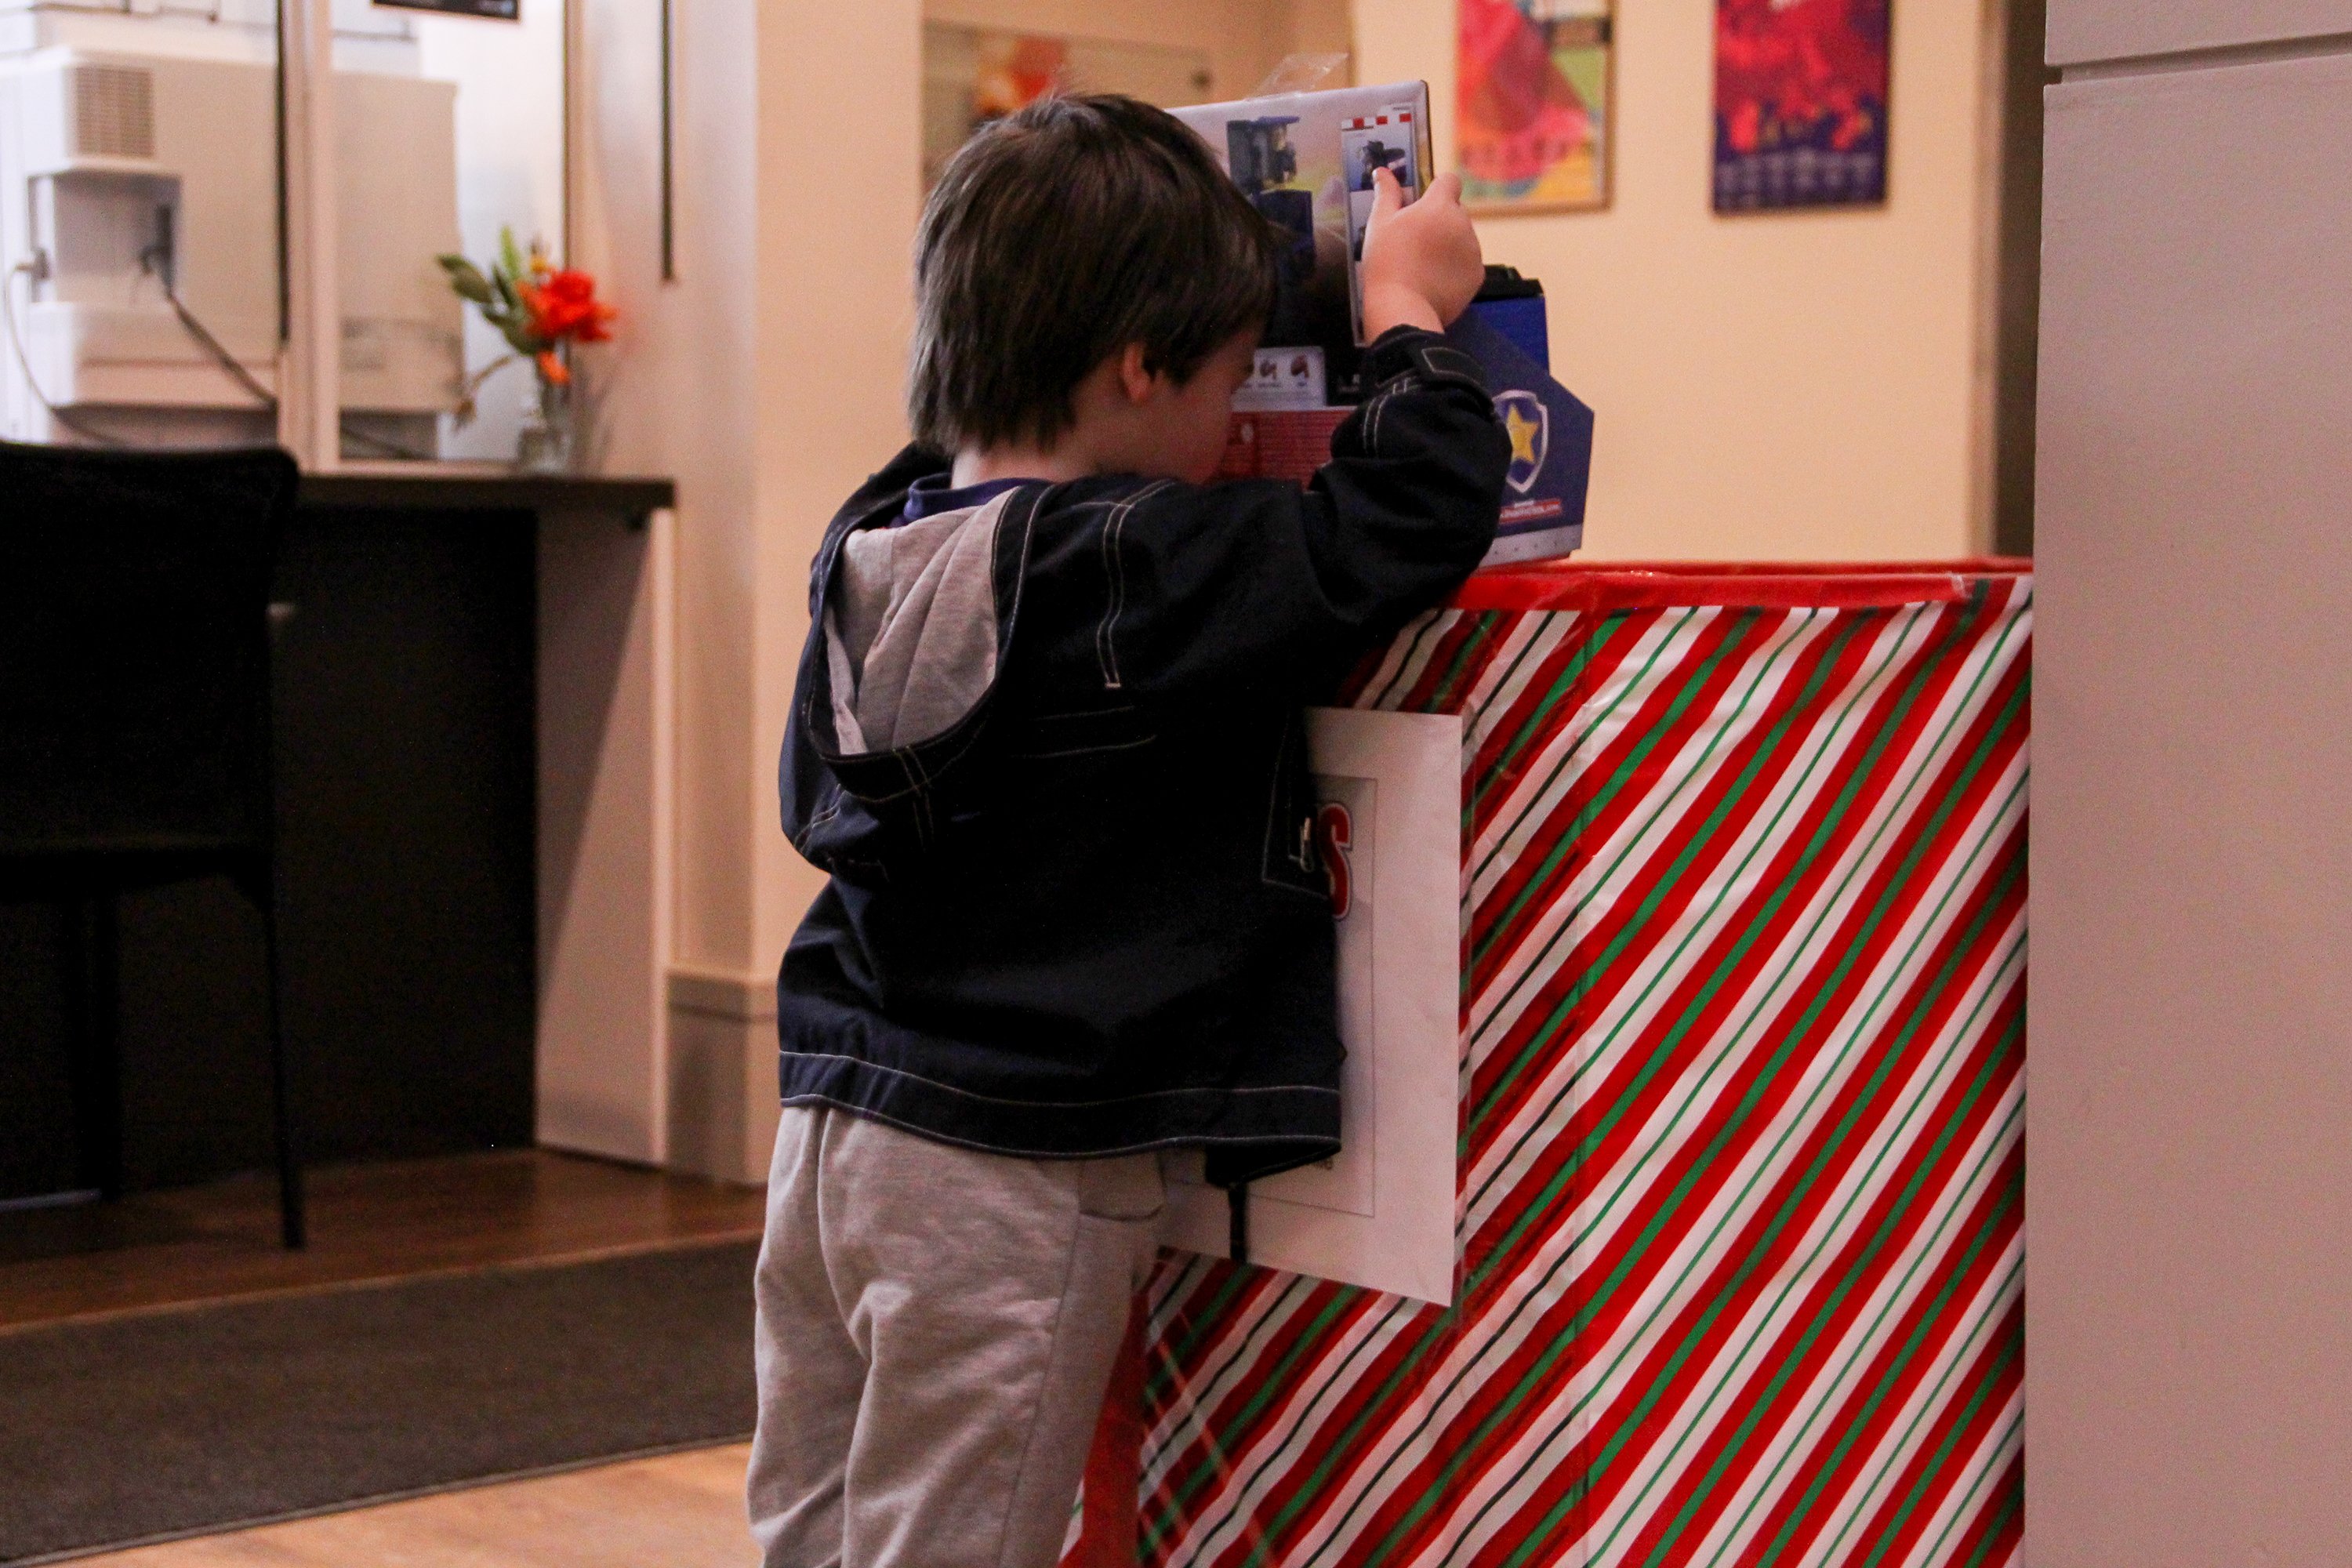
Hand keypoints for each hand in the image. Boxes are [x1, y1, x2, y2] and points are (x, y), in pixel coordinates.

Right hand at [1358, 168, 1484, 336]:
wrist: (1402, 308)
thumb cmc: (1386, 261)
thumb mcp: (1379, 224)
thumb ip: (1386, 194)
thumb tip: (1383, 170)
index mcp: (1440, 205)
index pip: (1449, 181)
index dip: (1437, 189)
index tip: (1422, 205)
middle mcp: (1463, 222)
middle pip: (1455, 211)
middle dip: (1440, 220)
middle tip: (1415, 242)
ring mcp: (1474, 250)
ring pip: (1463, 238)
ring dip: (1449, 245)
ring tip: (1423, 266)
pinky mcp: (1477, 275)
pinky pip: (1468, 263)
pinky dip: (1455, 269)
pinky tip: (1435, 281)